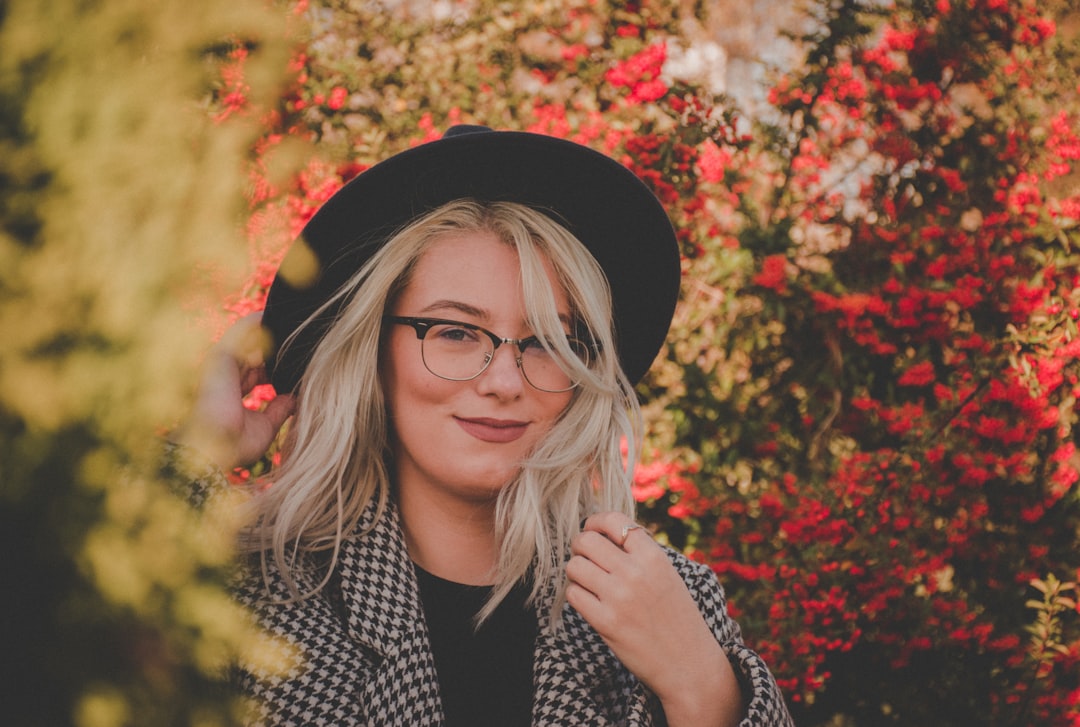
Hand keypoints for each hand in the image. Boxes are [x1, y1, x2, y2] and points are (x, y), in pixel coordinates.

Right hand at [174, 312, 294, 469]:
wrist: (215, 448)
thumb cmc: (236, 443)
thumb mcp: (266, 426)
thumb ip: (278, 410)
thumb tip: (293, 399)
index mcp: (236, 389)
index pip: (259, 370)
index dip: (278, 363)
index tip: (299, 356)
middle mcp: (228, 374)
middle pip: (255, 351)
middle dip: (278, 343)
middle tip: (303, 333)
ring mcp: (223, 364)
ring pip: (249, 338)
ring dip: (271, 329)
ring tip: (294, 319)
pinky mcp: (221, 356)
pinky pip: (241, 331)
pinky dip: (257, 323)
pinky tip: (275, 316)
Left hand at [566, 512, 743, 726]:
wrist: (689, 663)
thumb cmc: (677, 617)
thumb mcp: (667, 575)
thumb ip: (640, 554)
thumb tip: (603, 533)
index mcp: (654, 557)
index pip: (613, 520)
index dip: (595, 522)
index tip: (591, 530)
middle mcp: (635, 572)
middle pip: (586, 541)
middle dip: (580, 546)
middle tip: (584, 557)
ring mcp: (619, 597)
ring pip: (575, 566)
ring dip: (576, 572)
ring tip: (588, 581)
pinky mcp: (606, 622)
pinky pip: (574, 594)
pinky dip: (577, 595)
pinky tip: (589, 601)